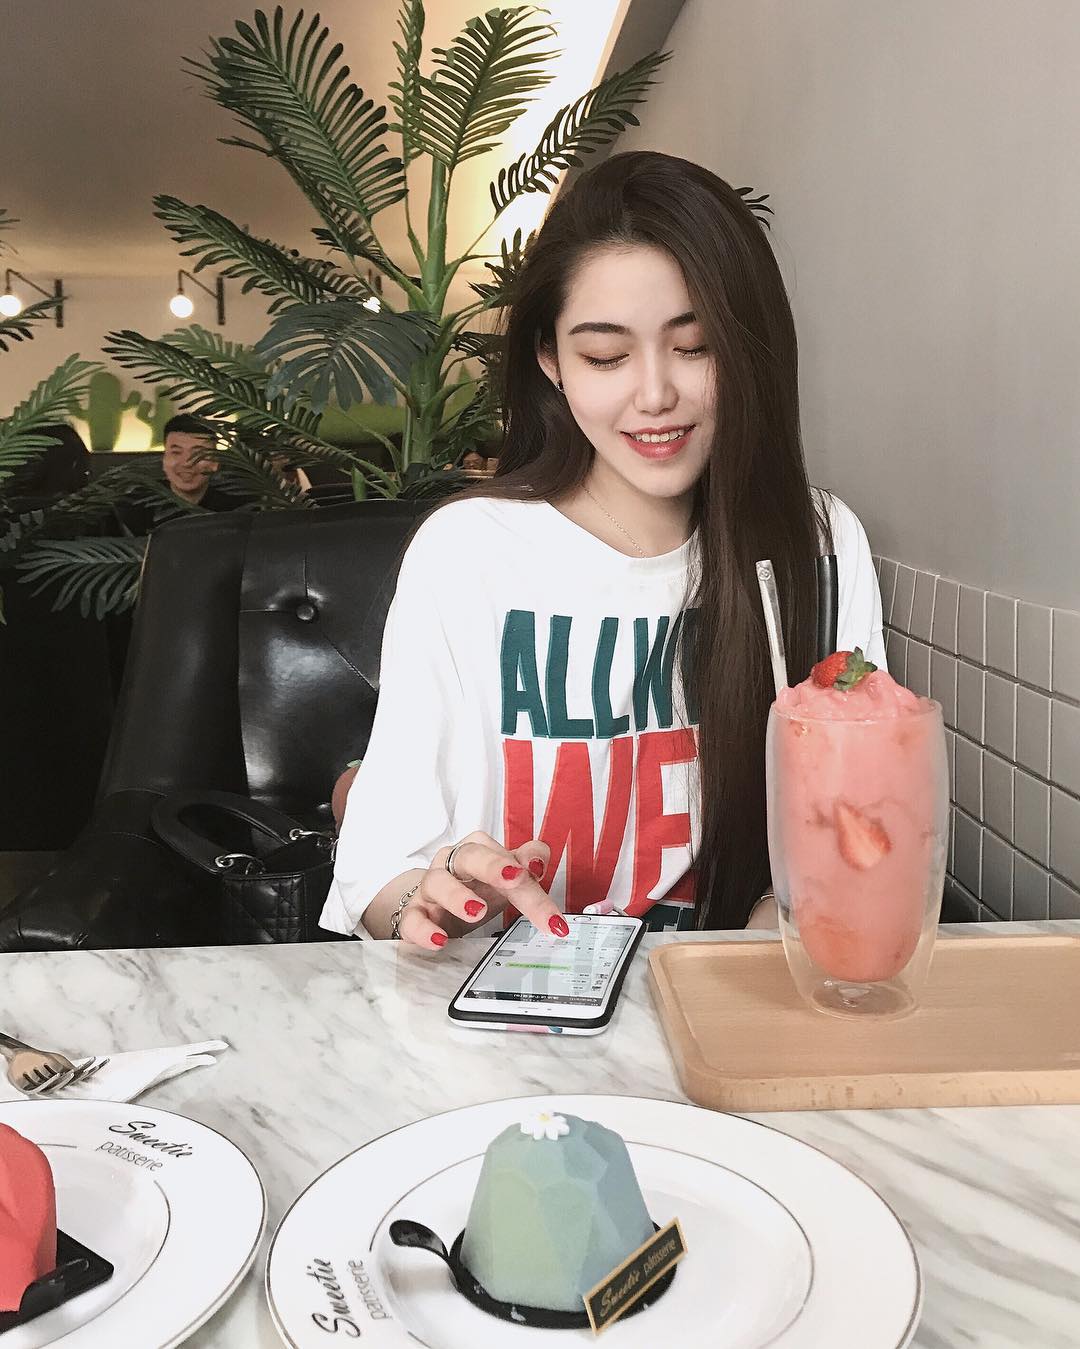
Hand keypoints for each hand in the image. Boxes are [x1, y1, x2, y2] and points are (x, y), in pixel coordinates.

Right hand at [396, 831, 563, 949]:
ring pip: (437, 882)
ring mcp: (431, 887)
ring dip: (457, 896)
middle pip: (470, 856)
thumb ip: (527, 865)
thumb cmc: (476, 886)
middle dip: (493, 866)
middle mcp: (451, 862)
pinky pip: (413, 918)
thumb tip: (538, 862)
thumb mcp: (506, 877)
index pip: (504, 854)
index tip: (539, 874)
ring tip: (477, 912)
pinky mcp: (414, 913)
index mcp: (477, 849)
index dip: (525, 864)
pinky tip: (440, 940)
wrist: (435, 904)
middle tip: (515, 879)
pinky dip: (424, 929)